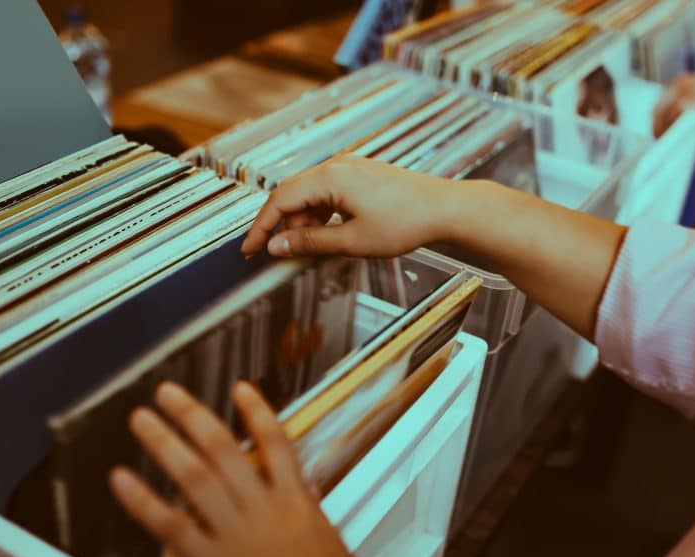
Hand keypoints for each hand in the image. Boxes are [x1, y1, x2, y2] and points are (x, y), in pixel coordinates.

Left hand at [110, 381, 420, 556]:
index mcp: (299, 504)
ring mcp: (237, 535)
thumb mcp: (332, 550)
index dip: (256, 411)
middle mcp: (265, 510)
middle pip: (223, 449)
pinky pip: (171, 525)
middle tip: (168, 393)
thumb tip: (306, 497)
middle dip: (193, 416)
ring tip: (142, 420)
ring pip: (195, 476)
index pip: (277, 443)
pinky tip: (123, 480)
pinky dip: (143, 500)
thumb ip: (312, 519)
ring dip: (165, 443)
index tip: (241, 388)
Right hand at [241, 155, 461, 258]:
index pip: (280, 201)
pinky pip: (327, 192)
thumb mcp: (352, 241)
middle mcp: (336, 165)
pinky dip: (320, 214)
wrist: (445, 208)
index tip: (250, 249)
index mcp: (330, 177)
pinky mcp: (360, 174)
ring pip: (309, 194)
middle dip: (281, 225)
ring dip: (303, 222)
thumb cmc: (405, 222)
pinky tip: (328, 234)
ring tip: (311, 248)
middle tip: (275, 252)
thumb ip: (310, 243)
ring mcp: (349, 167)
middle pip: (291, 194)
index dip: (261, 227)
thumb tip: (277, 246)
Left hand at [653, 72, 694, 136]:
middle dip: (656, 125)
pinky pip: (672, 119)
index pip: (661, 102)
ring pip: (662, 115)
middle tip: (658, 138)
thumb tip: (679, 121)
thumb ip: (692, 105)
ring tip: (663, 141)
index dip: (657, 117)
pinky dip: (669, 130)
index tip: (658, 129)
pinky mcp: (690, 102)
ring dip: (661, 129)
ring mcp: (684, 92)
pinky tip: (669, 138)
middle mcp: (680, 84)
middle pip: (658, 109)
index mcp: (682, 80)